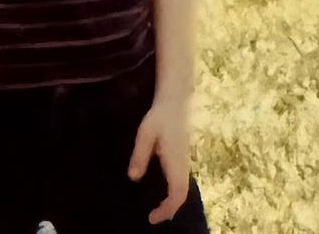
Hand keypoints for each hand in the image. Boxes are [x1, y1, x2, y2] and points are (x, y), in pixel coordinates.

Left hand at [127, 97, 192, 224]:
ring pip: (183, 187)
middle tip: (153, 218)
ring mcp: (185, 160)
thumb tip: (133, 178)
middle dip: (170, 209)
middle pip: (182, 194)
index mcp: (176, 161)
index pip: (177, 193)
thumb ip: (139, 156)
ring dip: (173, 202)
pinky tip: (164, 193)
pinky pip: (182, 180)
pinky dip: (174, 192)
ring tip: (158, 210)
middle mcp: (184, 163)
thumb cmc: (159, 116)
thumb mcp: (145, 134)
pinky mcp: (183, 156)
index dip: (167, 208)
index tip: (152, 217)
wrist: (175, 100)